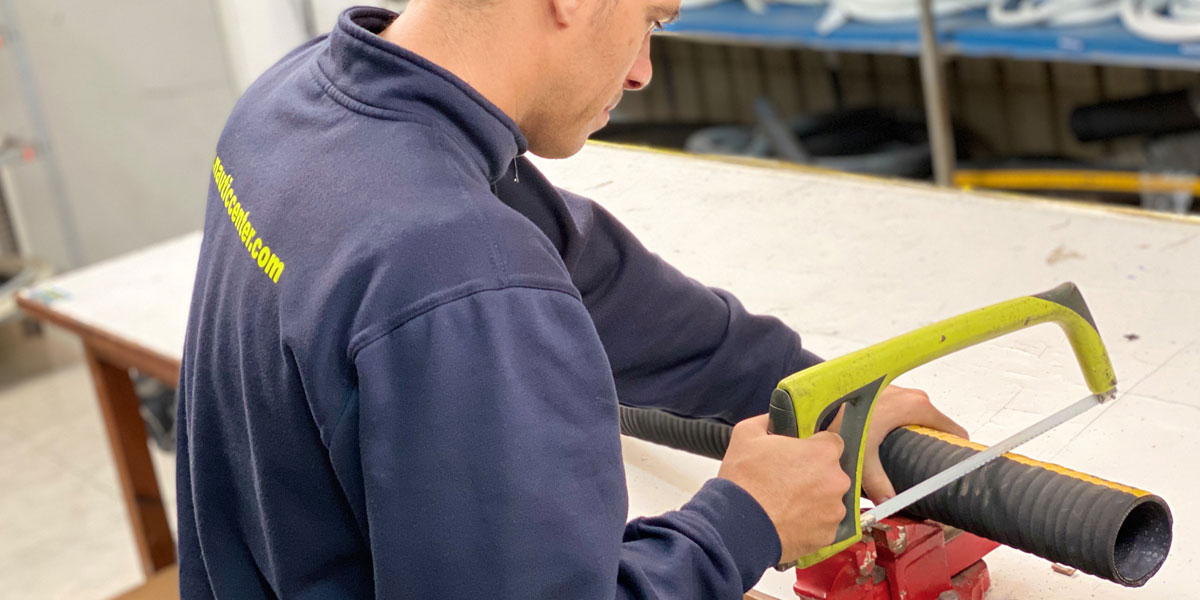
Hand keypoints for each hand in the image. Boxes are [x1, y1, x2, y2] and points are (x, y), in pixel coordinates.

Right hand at [717, 414, 850, 563]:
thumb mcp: (746, 435)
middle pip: (832, 473)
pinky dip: (811, 523)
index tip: (800, 455)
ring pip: (830, 500)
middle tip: (789, 480)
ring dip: (815, 499)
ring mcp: (834, 511)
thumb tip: (773, 419)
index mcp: (822, 453)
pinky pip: (824, 524)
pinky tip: (789, 520)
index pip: (832, 442)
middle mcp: (836, 481)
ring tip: (787, 504)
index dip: (815, 447)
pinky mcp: (828, 536)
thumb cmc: (743, 479)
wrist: (738, 526)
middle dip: (816, 475)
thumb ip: (767, 421)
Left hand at [829, 385, 967, 502]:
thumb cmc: (844, 417)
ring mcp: (900, 393)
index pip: (955, 432)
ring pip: (921, 420)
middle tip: (923, 470)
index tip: (949, 467)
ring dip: (916, 438)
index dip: (955, 451)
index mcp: (917, 408)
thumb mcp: (864, 456)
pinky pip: (907, 414)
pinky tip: (891, 445)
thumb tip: (889, 502)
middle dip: (932, 448)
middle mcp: (913, 396)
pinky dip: (904, 429)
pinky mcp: (888, 394)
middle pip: (938, 428)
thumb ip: (877, 483)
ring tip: (906, 460)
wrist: (821, 397)